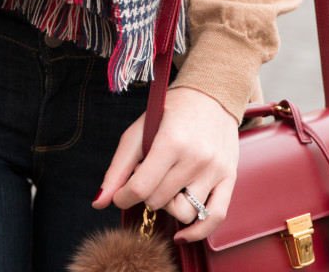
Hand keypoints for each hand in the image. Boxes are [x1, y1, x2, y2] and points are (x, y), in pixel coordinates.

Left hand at [93, 86, 238, 242]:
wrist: (211, 95)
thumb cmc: (170, 111)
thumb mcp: (139, 130)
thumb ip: (118, 167)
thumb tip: (99, 202)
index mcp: (171, 141)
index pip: (141, 188)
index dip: (123, 196)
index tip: (121, 193)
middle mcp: (196, 157)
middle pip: (160, 201)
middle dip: (146, 194)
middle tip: (147, 176)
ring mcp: (215, 169)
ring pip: (184, 212)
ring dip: (168, 206)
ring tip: (166, 187)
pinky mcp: (229, 177)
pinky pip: (214, 217)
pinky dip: (197, 232)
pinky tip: (181, 233)